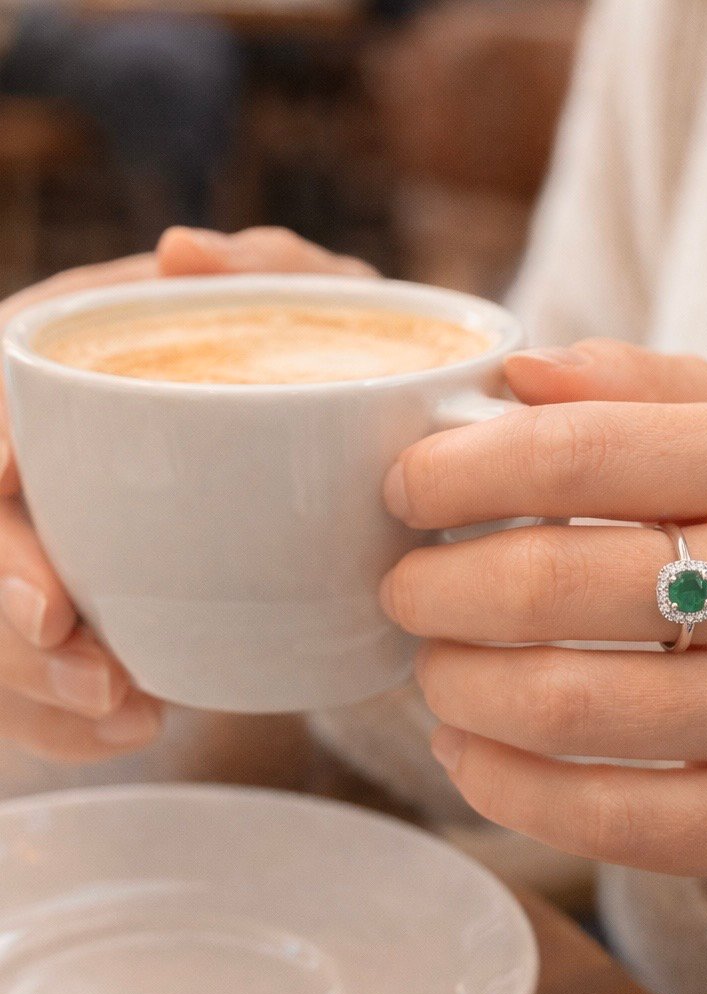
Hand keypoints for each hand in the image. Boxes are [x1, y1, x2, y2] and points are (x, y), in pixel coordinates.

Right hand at [0, 227, 371, 761]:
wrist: (363, 439)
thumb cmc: (326, 362)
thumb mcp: (315, 309)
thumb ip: (264, 269)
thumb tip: (181, 251)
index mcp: (66, 369)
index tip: (44, 585)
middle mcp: (42, 452)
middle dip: (12, 634)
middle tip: (100, 679)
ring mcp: (59, 530)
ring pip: (0, 628)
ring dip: (39, 691)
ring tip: (129, 715)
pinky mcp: (93, 594)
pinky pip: (41, 676)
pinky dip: (72, 715)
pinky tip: (135, 722)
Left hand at [380, 340, 706, 895]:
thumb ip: (632, 385)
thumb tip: (516, 372)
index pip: (577, 452)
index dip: (458, 472)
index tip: (404, 490)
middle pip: (551, 584)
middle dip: (434, 589)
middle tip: (405, 590)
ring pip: (563, 706)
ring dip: (456, 688)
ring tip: (434, 669)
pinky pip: (604, 816)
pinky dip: (500, 785)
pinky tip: (466, 752)